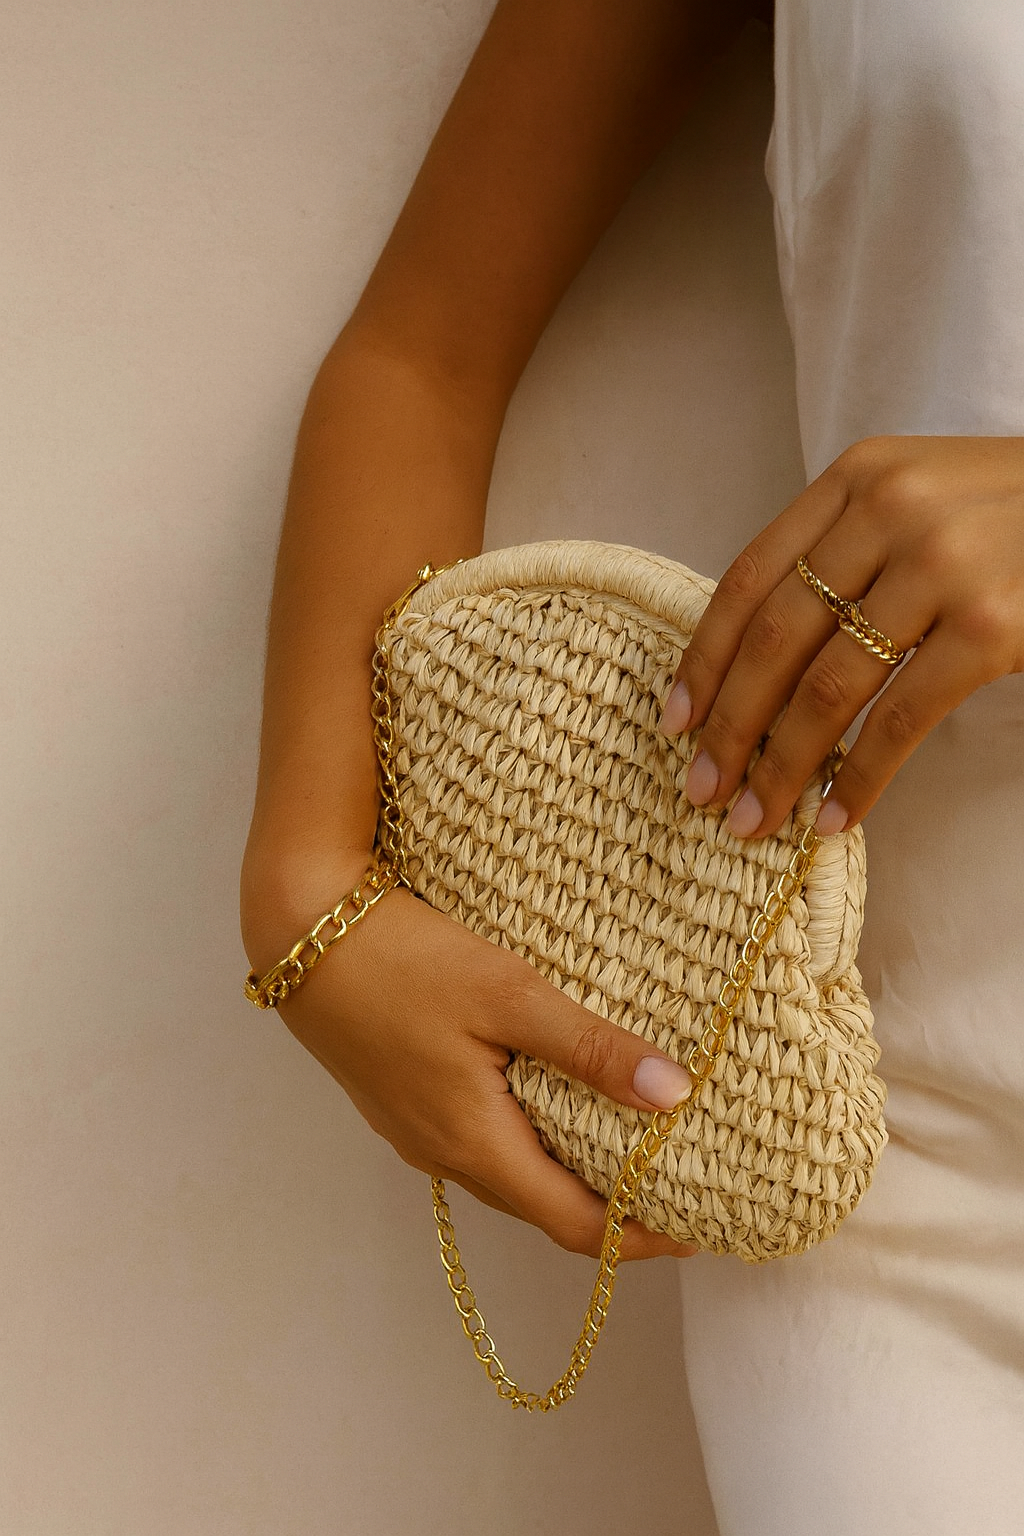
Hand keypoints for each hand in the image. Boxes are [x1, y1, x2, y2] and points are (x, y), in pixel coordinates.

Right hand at [258, 881, 696, 1261]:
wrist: (301, 931)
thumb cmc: (404, 959)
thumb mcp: (509, 993)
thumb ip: (590, 1047)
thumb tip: (675, 1095)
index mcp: (474, 1141)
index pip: (572, 1223)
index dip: (637, 1237)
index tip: (696, 1232)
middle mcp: (443, 1152)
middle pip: (541, 1209)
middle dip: (610, 1213)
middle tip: (676, 1191)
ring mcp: (416, 1129)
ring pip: (509, 1177)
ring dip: (569, 1180)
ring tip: (628, 1153)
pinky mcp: (402, 1100)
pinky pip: (479, 1146)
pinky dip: (530, 1147)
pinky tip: (553, 1107)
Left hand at [660, 435, 1023, 835]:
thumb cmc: (1012, 518)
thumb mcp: (917, 499)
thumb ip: (843, 551)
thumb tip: (757, 661)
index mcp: (857, 477)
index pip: (749, 577)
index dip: (704, 658)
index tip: (675, 722)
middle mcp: (890, 510)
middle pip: (775, 637)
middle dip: (729, 726)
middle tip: (700, 789)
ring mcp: (943, 566)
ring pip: (829, 687)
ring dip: (781, 766)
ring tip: (753, 820)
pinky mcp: (992, 627)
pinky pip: (900, 721)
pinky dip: (858, 780)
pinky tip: (831, 818)